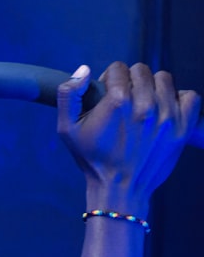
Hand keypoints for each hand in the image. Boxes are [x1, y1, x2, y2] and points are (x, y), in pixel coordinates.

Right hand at [58, 62, 199, 211]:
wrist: (119, 189)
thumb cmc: (92, 159)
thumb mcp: (67, 129)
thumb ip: (68, 95)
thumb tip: (84, 70)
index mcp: (117, 101)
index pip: (118, 68)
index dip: (110, 79)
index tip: (108, 95)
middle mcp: (144, 104)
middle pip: (142, 71)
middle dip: (131, 82)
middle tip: (125, 102)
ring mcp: (166, 115)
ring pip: (164, 79)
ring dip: (153, 88)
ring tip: (144, 106)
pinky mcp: (182, 126)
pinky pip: (189, 96)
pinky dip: (179, 99)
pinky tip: (164, 110)